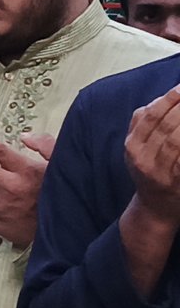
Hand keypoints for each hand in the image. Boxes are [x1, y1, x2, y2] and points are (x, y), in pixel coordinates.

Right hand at [125, 85, 179, 224]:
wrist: (154, 209)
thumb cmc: (150, 172)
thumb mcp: (137, 148)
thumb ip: (141, 124)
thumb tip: (162, 99)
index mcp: (132, 146)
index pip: (149, 115)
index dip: (169, 98)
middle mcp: (142, 159)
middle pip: (166, 126)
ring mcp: (159, 172)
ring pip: (176, 141)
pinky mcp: (176, 182)